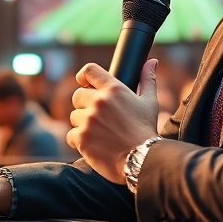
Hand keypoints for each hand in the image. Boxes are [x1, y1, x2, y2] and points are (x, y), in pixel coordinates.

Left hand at [68, 59, 159, 184]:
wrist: (142, 160)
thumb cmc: (146, 130)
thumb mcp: (149, 102)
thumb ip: (147, 79)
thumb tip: (152, 62)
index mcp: (114, 89)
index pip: (89, 71)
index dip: (84, 76)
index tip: (84, 84)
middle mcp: (99, 102)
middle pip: (77, 95)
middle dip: (84, 106)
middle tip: (97, 118)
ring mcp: (88, 120)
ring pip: (74, 117)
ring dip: (82, 125)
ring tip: (99, 134)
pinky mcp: (82, 138)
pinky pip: (71, 135)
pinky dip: (78, 141)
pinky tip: (93, 145)